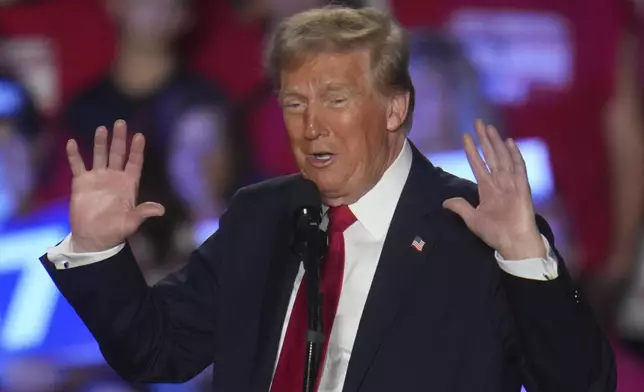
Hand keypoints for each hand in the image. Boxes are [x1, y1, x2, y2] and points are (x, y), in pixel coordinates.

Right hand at [67, 120, 164, 251]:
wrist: (94, 238)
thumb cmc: (115, 231)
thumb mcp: (131, 222)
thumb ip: (143, 212)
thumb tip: (161, 210)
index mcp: (128, 184)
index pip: (134, 163)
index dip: (137, 150)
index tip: (139, 136)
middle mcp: (114, 177)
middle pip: (117, 154)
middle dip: (119, 139)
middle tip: (121, 123)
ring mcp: (98, 178)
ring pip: (99, 156)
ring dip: (100, 142)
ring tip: (102, 129)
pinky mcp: (81, 183)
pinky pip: (78, 165)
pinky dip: (75, 155)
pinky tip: (72, 143)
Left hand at [443, 120, 544, 259]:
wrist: (513, 243)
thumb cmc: (495, 233)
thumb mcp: (472, 219)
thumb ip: (460, 208)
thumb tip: (445, 202)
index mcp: (487, 189)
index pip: (478, 164)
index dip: (472, 150)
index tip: (465, 136)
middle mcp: (499, 183)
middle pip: (490, 156)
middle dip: (484, 139)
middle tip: (478, 122)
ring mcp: (511, 184)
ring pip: (502, 158)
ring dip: (496, 142)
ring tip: (489, 127)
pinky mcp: (522, 188)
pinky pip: (519, 168)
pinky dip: (514, 155)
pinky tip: (509, 143)